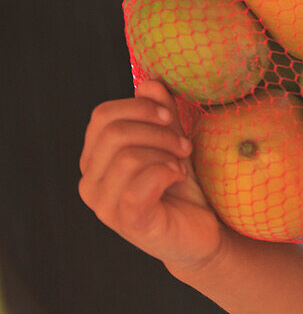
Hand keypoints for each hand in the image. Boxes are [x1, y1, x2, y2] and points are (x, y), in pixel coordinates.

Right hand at [78, 79, 226, 274]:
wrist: (199, 230)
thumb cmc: (180, 185)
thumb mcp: (172, 140)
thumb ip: (160, 112)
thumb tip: (149, 84)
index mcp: (96, 159)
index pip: (102, 115)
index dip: (140, 107)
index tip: (170, 117)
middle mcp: (91, 182)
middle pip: (114, 132)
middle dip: (158, 131)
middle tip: (183, 146)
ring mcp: (104, 206)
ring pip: (127, 156)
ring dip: (165, 153)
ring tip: (181, 165)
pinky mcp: (127, 222)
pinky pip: (139, 185)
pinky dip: (166, 172)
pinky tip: (177, 177)